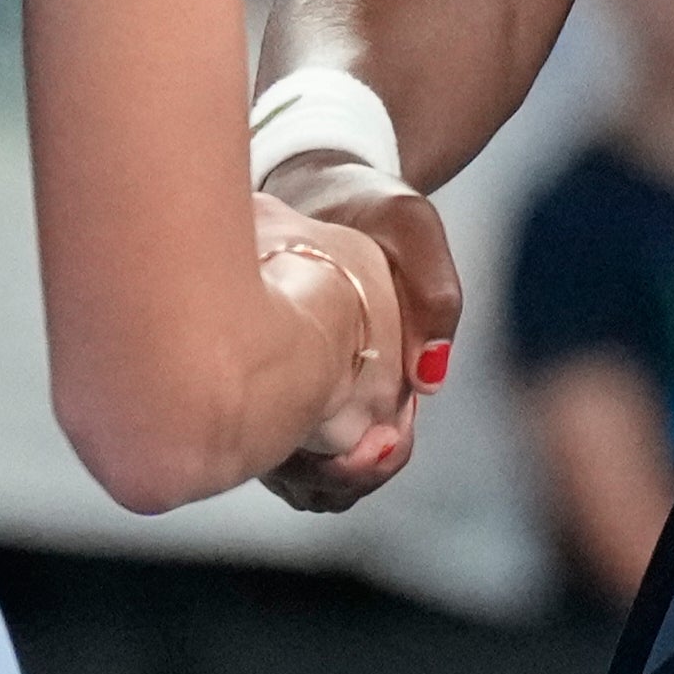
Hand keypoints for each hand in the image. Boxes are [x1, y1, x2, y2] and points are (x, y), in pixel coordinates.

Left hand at [255, 192, 414, 511]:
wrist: (313, 188)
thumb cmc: (370, 208)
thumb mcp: (411, 228)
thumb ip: (435, 292)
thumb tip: (431, 375)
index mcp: (401, 377)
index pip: (387, 456)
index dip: (369, 467)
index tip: (352, 446)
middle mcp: (357, 403)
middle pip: (339, 484)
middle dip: (322, 480)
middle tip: (297, 454)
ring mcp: (311, 403)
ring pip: (297, 477)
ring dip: (283, 470)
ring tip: (260, 429)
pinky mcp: (271, 390)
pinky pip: (262, 448)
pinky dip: (254, 445)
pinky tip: (238, 401)